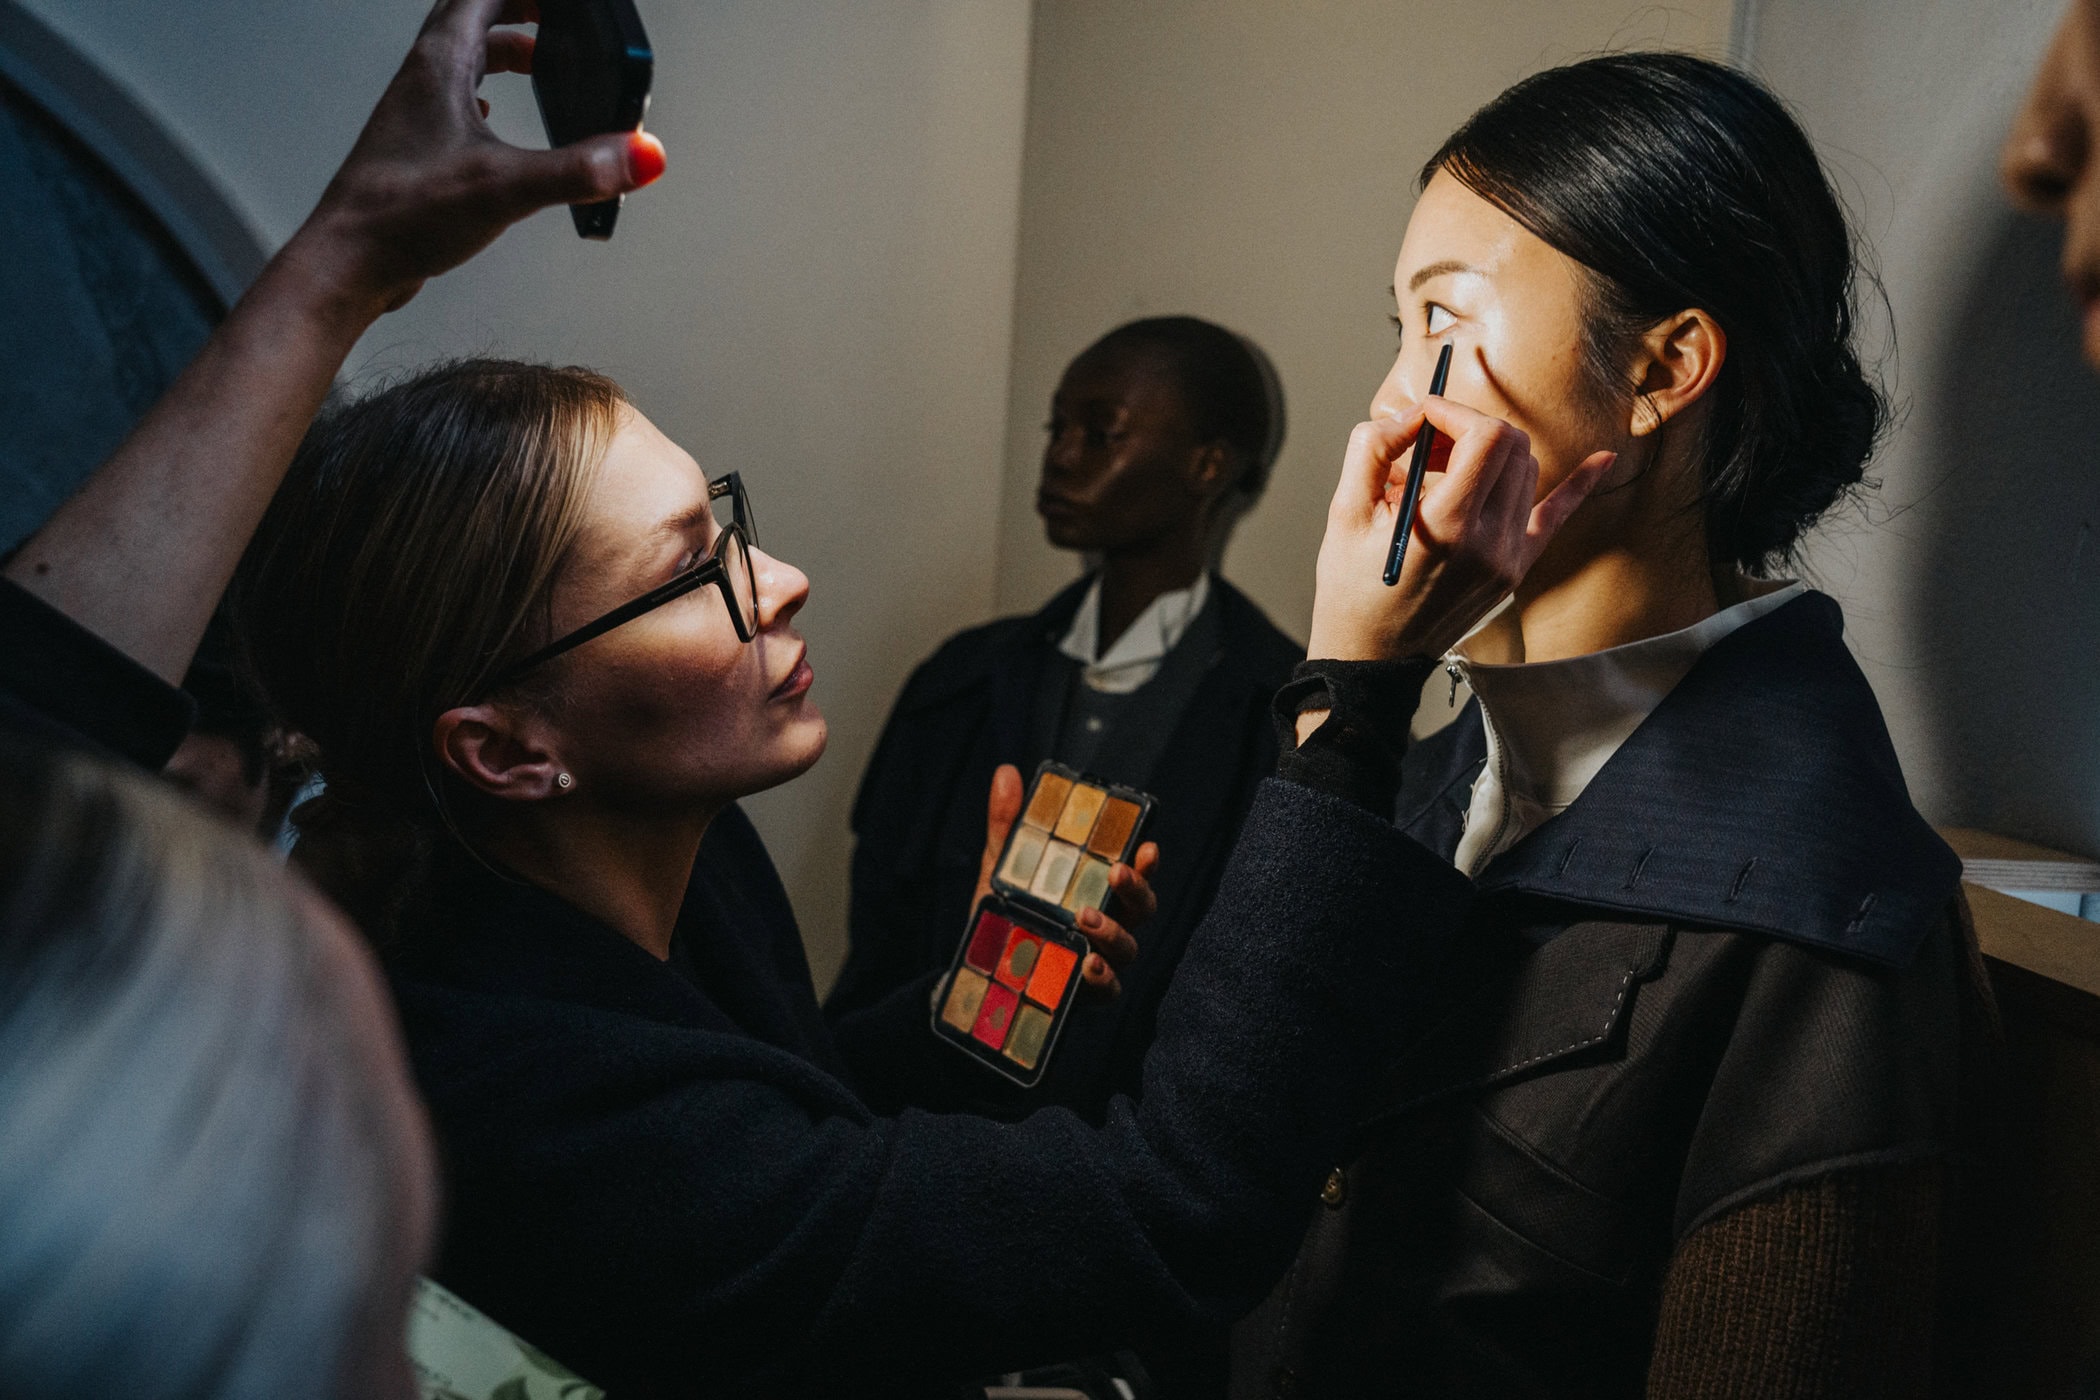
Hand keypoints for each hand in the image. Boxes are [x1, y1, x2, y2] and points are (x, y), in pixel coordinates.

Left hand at [282, 0, 666, 318]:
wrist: (348, 262)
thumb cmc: (401, 216)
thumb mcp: (505, 187)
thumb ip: (578, 170)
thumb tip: (641, 154)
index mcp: (439, 67)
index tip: (555, 1)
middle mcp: (422, 82)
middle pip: (470, 20)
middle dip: (514, 10)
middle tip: (553, 17)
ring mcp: (415, 115)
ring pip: (461, 60)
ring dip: (499, 53)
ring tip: (537, 64)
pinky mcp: (416, 150)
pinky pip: (453, 103)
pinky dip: (482, 96)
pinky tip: (495, 120)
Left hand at [975, 765, 1158, 1002]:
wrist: (979, 969)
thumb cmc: (1006, 914)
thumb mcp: (1003, 866)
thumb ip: (1009, 824)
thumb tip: (1006, 773)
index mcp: (1097, 892)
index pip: (1132, 875)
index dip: (1147, 862)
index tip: (1148, 846)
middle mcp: (1107, 925)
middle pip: (1142, 908)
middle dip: (1137, 888)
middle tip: (1117, 871)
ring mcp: (1100, 961)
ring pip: (1129, 948)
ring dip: (1113, 932)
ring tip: (1086, 917)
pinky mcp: (1085, 994)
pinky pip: (1108, 991)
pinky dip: (1104, 980)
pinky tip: (1090, 967)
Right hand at [1306, 397, 1612, 663]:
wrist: (1373, 655)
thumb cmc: (1352, 589)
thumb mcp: (1344, 513)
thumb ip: (1373, 449)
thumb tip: (1410, 415)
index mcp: (1448, 527)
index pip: (1486, 437)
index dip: (1454, 413)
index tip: (1423, 418)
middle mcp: (1490, 543)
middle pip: (1510, 447)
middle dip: (1469, 427)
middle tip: (1428, 441)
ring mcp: (1510, 559)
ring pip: (1525, 471)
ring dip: (1490, 452)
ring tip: (1444, 467)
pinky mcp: (1515, 569)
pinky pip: (1556, 518)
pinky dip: (1579, 484)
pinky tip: (1603, 459)